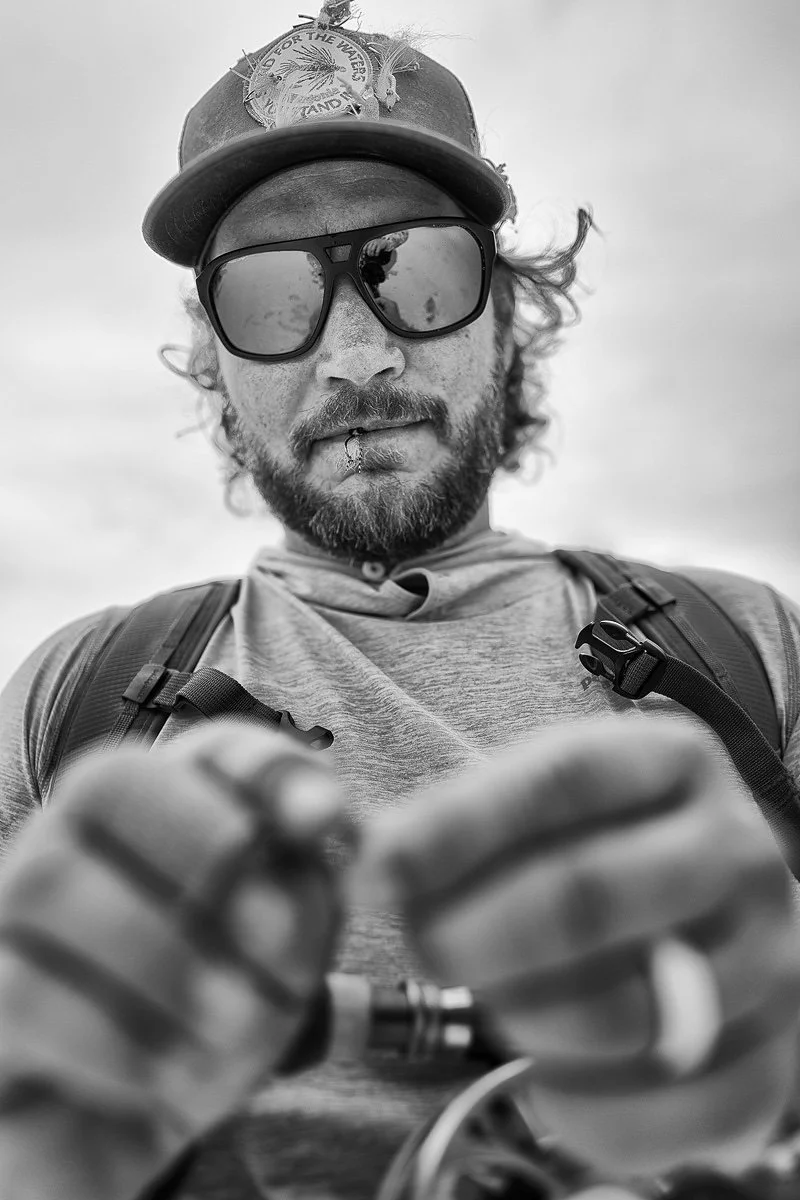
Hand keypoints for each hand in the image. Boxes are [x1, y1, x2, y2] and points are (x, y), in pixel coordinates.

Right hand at [0, 719, 345, 1199]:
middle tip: (271, 931)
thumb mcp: (280, 963)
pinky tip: (170, 1074)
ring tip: (231, 1022)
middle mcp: (68, 850)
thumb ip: (306, 886)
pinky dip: (118, 1037)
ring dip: (165, 955)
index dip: (267, 767)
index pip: (204, 747)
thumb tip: (322, 820)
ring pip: (47, 880)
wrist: (125, 1142)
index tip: (325, 823)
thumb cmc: (208, 1028)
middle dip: (200, 842)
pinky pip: (22, 992)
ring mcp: (8, 926)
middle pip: (105, 780)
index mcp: (159, 826)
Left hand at [354, 714, 799, 1177]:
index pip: (560, 778)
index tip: (375, 869)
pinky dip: (583, 1104)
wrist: (713, 926)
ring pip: (622, 1010)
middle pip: (587, 893)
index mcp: (672, 761)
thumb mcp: (545, 808)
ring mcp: (768, 956)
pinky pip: (669, 1108)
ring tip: (491, 999)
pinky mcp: (776, 1058)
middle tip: (421, 949)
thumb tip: (375, 863)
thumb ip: (465, 823)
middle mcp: (735, 849)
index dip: (457, 825)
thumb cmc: (606, 852)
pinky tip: (547, 1075)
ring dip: (522, 1017)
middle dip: (475, 934)